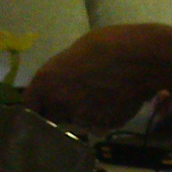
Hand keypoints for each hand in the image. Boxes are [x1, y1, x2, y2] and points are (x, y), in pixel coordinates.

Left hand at [25, 25, 171, 131]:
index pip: (31, 107)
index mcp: (45, 82)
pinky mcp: (105, 125)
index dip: (39, 107)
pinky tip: (116, 101)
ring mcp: (83, 117)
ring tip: (104, 97)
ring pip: (80, 121)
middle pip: (54, 117)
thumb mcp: (72, 55)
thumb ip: (61, 76)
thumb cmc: (106, 46)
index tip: (46, 107)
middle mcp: (60, 103)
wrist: (141, 59)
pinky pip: (101, 124)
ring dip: (87, 114)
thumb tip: (60, 86)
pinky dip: (106, 117)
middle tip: (81, 97)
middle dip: (63, 111)